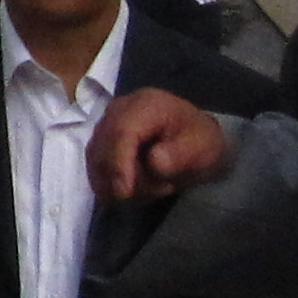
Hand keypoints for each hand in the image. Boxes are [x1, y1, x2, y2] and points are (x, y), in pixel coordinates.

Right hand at [89, 90, 229, 204]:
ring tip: (154, 187)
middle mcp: (117, 110)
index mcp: (145, 105)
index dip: (118, 163)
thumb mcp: (202, 147)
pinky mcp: (99, 142)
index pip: (121, 133)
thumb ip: (179, 155)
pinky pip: (95, 168)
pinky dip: (111, 184)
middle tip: (161, 189)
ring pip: (96, 162)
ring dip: (120, 184)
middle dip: (125, 179)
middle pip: (103, 150)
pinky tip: (135, 187)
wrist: (191, 136)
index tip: (124, 193)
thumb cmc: (198, 140)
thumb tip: (154, 163)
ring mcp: (105, 126)